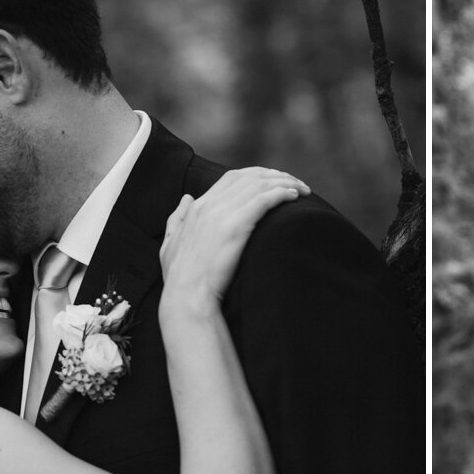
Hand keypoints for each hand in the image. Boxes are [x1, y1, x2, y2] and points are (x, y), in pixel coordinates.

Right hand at [159, 168, 307, 305]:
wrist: (186, 297)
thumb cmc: (179, 279)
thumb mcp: (170, 244)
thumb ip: (178, 219)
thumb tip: (187, 199)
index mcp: (198, 208)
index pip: (232, 178)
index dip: (257, 176)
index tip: (275, 182)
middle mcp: (210, 205)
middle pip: (249, 177)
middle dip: (276, 176)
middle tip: (295, 183)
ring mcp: (222, 214)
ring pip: (260, 185)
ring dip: (285, 183)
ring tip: (302, 190)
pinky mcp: (235, 226)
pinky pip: (264, 199)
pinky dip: (282, 193)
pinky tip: (295, 197)